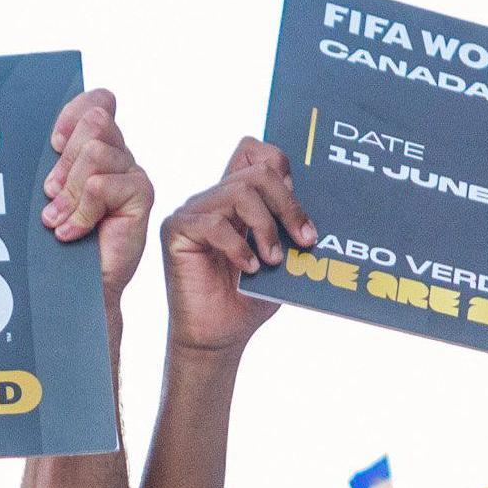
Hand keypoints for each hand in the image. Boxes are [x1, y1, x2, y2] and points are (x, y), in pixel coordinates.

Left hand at [41, 89, 150, 308]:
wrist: (78, 288)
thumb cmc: (62, 242)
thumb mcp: (52, 191)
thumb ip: (56, 159)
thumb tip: (52, 136)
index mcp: (99, 146)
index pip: (97, 101)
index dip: (73, 114)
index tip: (53, 143)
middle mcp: (120, 156)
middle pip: (94, 122)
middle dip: (64, 161)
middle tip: (52, 196)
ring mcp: (133, 174)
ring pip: (95, 153)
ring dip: (70, 192)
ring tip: (60, 220)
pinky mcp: (141, 195)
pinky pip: (101, 186)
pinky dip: (81, 212)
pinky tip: (73, 232)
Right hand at [159, 138, 315, 355]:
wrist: (220, 336)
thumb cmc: (249, 298)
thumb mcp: (282, 255)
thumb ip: (288, 222)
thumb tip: (311, 196)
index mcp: (238, 198)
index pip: (256, 152)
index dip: (282, 169)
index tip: (302, 215)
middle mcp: (214, 198)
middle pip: (257, 170)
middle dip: (288, 205)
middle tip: (304, 240)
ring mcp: (193, 212)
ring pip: (239, 192)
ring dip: (266, 228)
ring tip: (273, 260)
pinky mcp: (176, 231)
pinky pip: (214, 223)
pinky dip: (238, 246)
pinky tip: (249, 269)